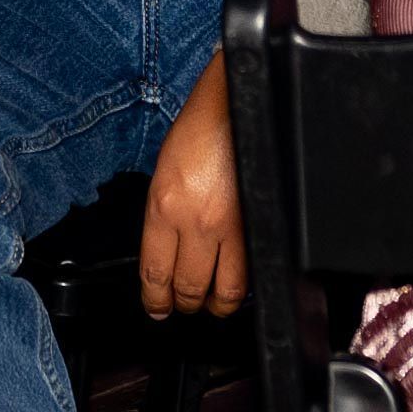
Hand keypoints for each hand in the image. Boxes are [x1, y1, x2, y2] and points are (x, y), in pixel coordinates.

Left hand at [139, 50, 246, 319]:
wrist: (234, 104)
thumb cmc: (198, 129)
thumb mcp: (164, 173)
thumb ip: (164, 217)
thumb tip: (168, 254)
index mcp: (163, 205)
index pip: (155, 272)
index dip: (155, 300)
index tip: (156, 308)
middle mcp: (194, 220)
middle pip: (189, 289)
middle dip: (185, 304)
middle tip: (185, 306)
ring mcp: (230, 225)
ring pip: (225, 291)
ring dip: (218, 305)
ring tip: (214, 304)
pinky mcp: (257, 224)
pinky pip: (252, 272)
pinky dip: (245, 286)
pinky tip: (239, 284)